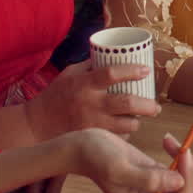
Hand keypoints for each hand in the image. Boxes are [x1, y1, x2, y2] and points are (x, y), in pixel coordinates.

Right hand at [25, 62, 160, 141]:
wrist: (36, 125)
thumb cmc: (56, 96)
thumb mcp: (70, 74)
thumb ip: (91, 66)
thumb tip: (113, 53)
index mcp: (85, 83)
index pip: (112, 73)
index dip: (132, 70)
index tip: (146, 70)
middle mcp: (90, 104)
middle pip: (127, 103)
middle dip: (147, 105)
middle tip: (156, 106)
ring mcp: (92, 124)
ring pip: (126, 125)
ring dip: (137, 122)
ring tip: (142, 118)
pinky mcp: (91, 139)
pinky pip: (116, 138)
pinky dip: (124, 135)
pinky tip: (126, 130)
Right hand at [76, 130, 192, 192]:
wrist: (85, 146)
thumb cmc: (96, 157)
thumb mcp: (119, 168)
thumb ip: (148, 179)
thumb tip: (179, 182)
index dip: (188, 182)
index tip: (183, 155)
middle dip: (191, 171)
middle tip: (181, 148)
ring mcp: (155, 187)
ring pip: (190, 183)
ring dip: (189, 162)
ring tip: (172, 143)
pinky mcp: (157, 172)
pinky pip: (182, 170)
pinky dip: (182, 155)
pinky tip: (167, 141)